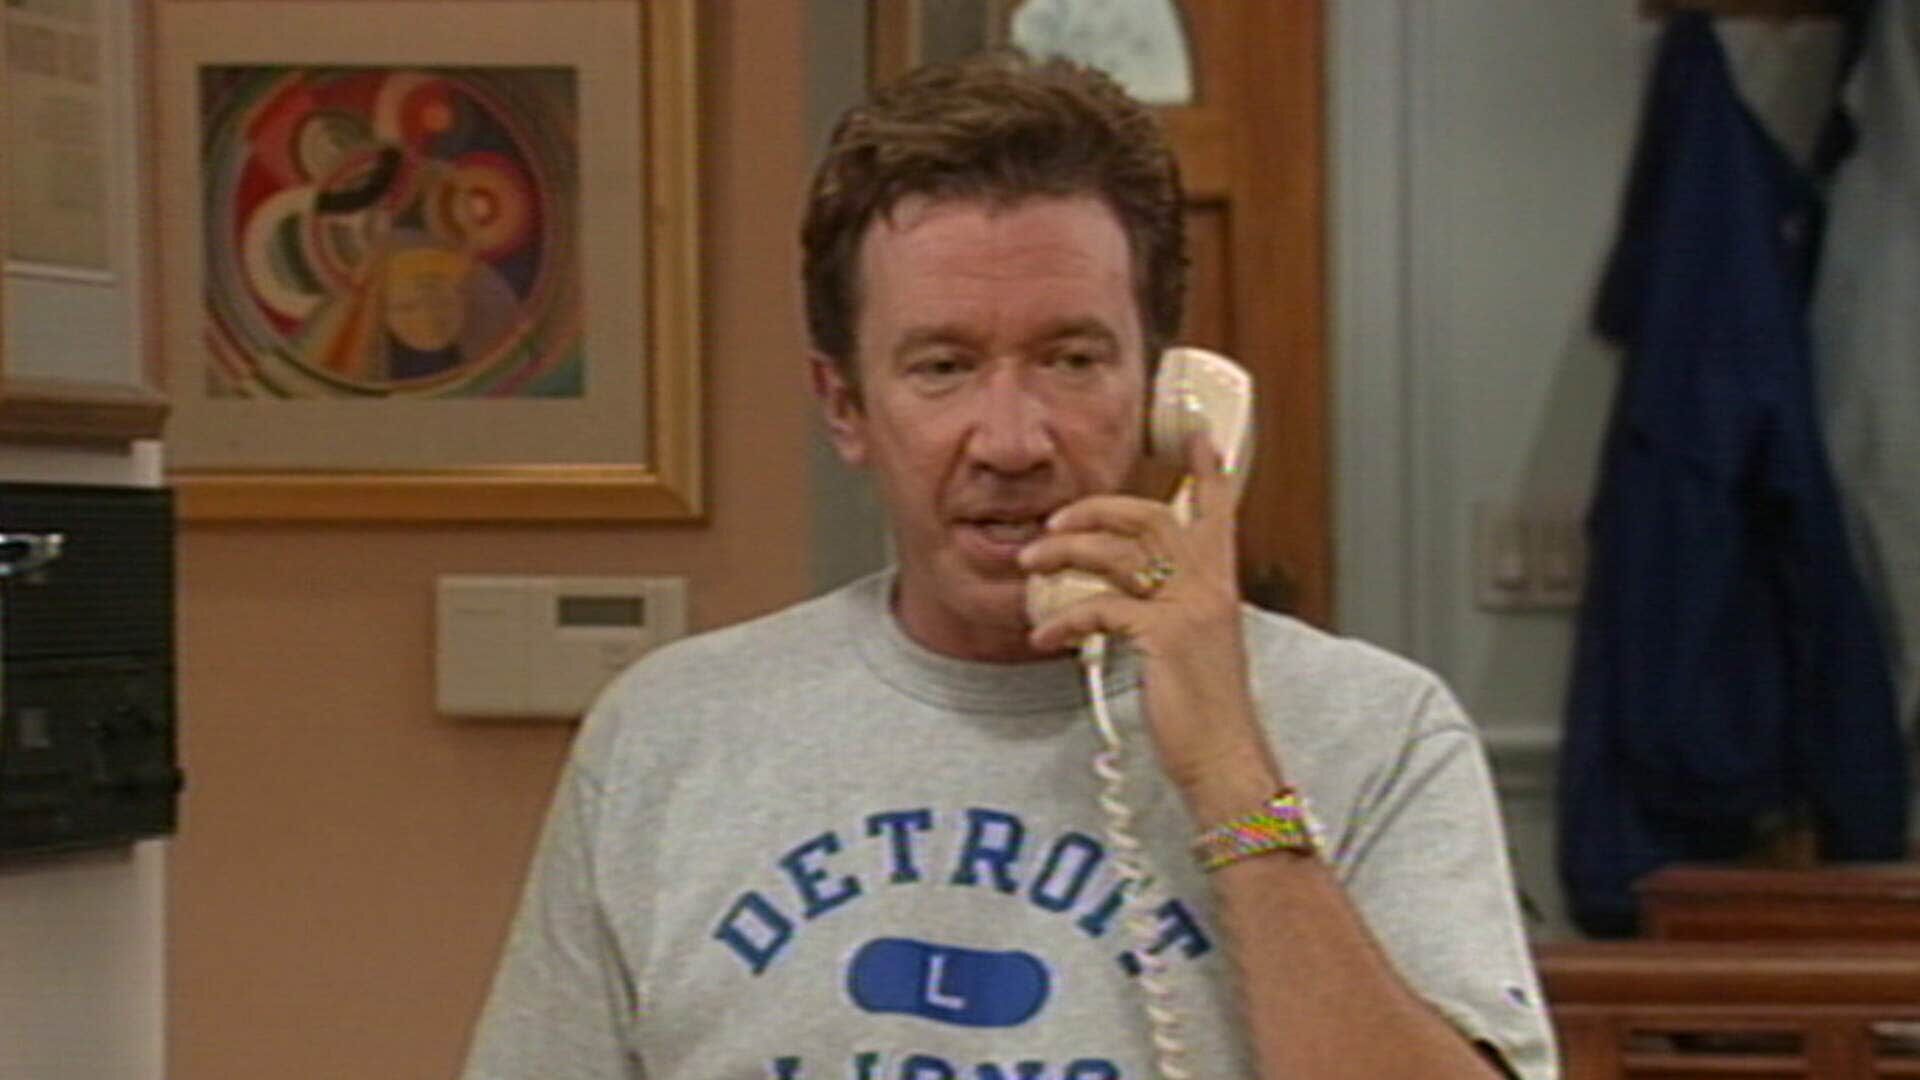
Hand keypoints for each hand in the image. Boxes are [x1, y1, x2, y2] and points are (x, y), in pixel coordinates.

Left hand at [1018, 434, 1276, 792]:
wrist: (1224, 760)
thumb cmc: (1205, 712)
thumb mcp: (1194, 649)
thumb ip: (1171, 612)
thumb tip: (1127, 600)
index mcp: (1220, 584)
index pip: (1217, 511)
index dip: (1208, 470)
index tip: (1199, 432)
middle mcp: (1210, 586)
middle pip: (1149, 517)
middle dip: (1095, 509)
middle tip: (1055, 520)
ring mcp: (1190, 608)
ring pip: (1117, 553)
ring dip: (1064, 553)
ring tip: (1031, 564)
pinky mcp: (1164, 636)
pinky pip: (1099, 608)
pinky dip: (1062, 618)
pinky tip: (1043, 636)